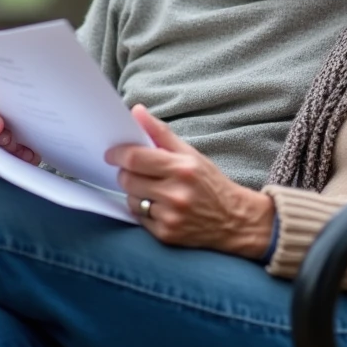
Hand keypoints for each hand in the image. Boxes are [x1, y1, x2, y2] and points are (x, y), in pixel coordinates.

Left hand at [105, 105, 274, 258]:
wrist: (234, 221)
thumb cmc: (210, 183)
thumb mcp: (191, 154)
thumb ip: (161, 133)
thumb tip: (137, 111)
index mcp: (182, 168)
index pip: (135, 159)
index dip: (118, 154)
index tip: (112, 153)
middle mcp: (175, 194)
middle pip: (128, 179)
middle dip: (126, 173)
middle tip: (135, 171)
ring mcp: (170, 217)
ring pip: (131, 199)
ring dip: (135, 193)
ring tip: (152, 190)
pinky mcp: (166, 235)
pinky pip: (139, 218)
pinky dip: (144, 210)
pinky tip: (159, 206)